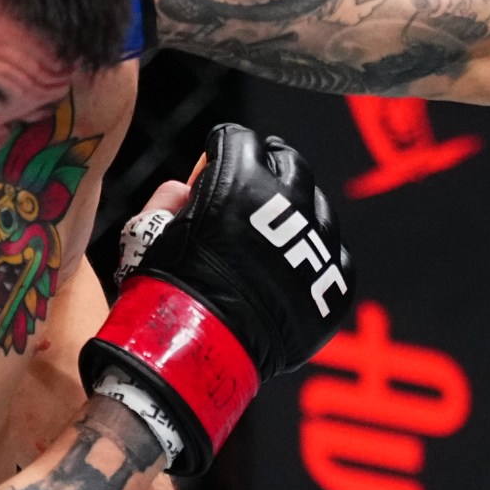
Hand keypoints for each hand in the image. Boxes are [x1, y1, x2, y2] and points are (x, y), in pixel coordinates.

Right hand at [80, 123, 354, 474]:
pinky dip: (317, 259)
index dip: (223, 147)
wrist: (202, 351)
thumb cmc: (170, 290)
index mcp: (241, 179)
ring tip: (279, 233)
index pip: (237, 138)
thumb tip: (184, 185)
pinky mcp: (337, 282)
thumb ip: (170, 199)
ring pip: (319, 208)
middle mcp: (289, 203)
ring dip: (299, 212)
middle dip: (270, 168)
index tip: (217, 157)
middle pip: (289, 163)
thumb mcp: (152, 232)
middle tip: (258, 184)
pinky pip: (336, 255)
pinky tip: (296, 270)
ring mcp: (319, 243)